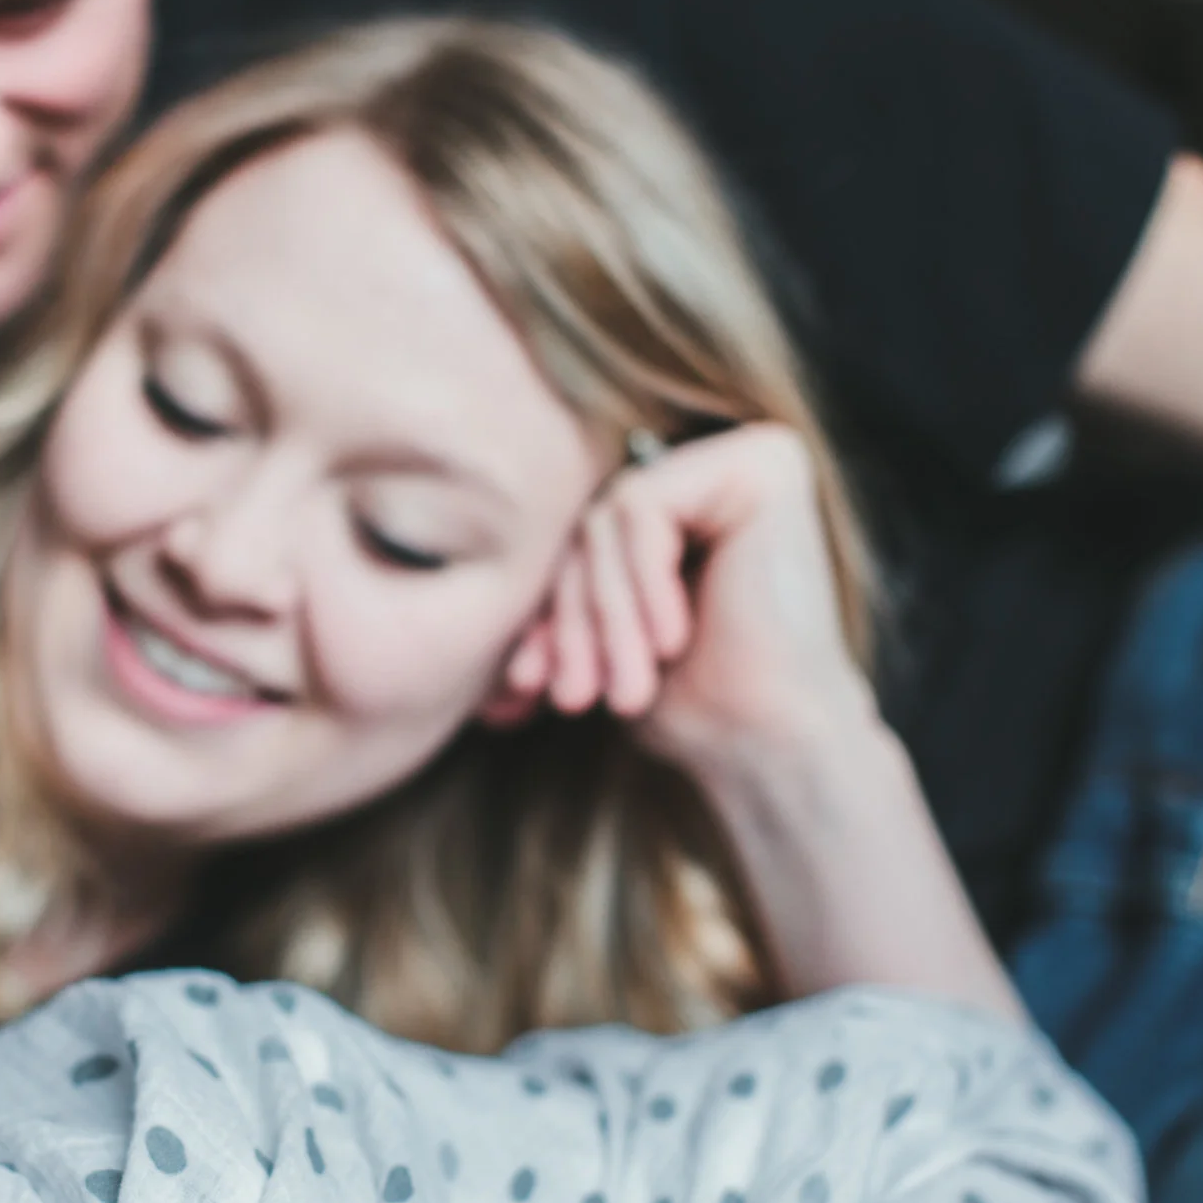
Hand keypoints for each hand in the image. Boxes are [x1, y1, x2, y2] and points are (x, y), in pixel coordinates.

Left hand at [488, 422, 873, 770]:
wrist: (771, 748)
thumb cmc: (691, 706)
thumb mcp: (592, 640)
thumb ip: (544, 595)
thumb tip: (431, 598)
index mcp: (683, 499)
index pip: (576, 537)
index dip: (545, 614)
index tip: (524, 690)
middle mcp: (717, 464)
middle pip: (587, 523)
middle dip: (568, 620)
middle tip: (571, 698)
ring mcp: (744, 455)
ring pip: (607, 518)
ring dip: (600, 616)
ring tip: (619, 691)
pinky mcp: (763, 460)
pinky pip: (641, 506)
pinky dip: (638, 582)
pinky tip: (675, 639)